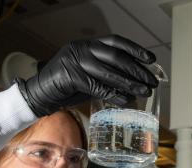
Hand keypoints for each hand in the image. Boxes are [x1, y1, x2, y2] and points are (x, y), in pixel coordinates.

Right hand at [18, 35, 157, 116]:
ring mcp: (74, 61)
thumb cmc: (66, 87)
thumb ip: (107, 77)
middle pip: (115, 56)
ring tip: (144, 91)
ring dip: (129, 83)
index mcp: (87, 45)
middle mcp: (82, 49)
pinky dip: (112, 94)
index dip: (135, 50)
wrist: (40, 95)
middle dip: (136, 70)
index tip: (151, 59)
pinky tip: (124, 100)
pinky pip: (96, 86)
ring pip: (108, 71)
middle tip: (152, 81)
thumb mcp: (90, 77)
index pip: (116, 42)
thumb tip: (133, 85)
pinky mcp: (70, 76)